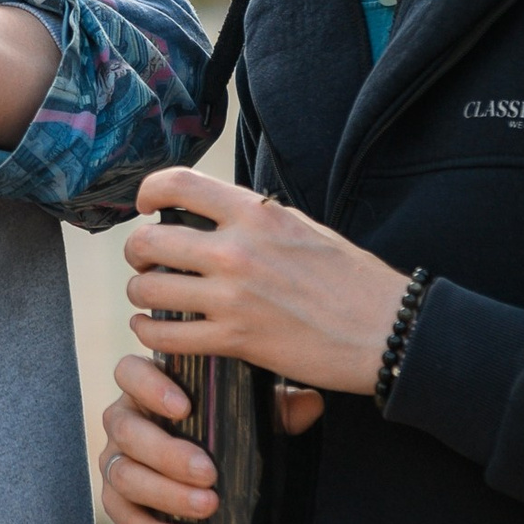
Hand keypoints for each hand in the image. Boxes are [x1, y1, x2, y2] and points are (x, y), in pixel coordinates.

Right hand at [99, 352, 325, 523]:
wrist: (203, 479)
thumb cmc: (223, 430)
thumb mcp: (249, 415)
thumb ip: (277, 406)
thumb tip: (311, 403)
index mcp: (147, 389)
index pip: (129, 372)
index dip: (148, 386)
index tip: (184, 408)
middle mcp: (123, 421)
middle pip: (125, 429)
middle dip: (166, 453)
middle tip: (208, 472)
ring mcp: (116, 460)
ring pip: (122, 474)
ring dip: (164, 493)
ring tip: (207, 506)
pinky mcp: (117, 500)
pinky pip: (122, 516)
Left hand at [122, 166, 408, 393]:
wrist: (387, 329)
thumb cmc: (350, 278)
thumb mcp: (301, 226)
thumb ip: (253, 218)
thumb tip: (212, 214)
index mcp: (255, 213)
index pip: (177, 183)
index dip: (149, 192)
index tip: (146, 208)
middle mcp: (236, 249)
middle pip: (148, 241)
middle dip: (136, 253)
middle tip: (145, 262)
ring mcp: (233, 296)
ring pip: (148, 290)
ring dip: (141, 294)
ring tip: (151, 299)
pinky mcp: (235, 339)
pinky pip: (165, 336)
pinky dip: (150, 333)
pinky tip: (155, 330)